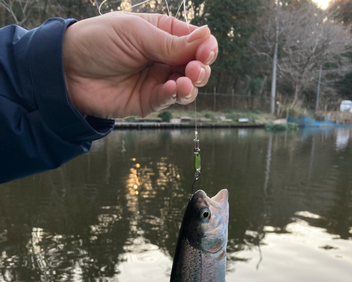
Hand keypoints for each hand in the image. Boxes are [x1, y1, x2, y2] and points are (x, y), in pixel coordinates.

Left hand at [62, 12, 217, 118]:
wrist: (68, 70)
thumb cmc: (98, 41)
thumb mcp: (136, 34)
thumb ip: (170, 42)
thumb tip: (207, 37)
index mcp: (162, 34)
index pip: (195, 41)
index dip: (205, 47)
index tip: (206, 52)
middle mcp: (162, 58)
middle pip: (195, 66)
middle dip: (201, 69)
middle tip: (196, 70)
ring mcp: (155, 81)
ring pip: (186, 87)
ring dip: (190, 86)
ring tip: (184, 83)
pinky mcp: (147, 102)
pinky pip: (167, 100)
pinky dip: (173, 96)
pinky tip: (171, 90)